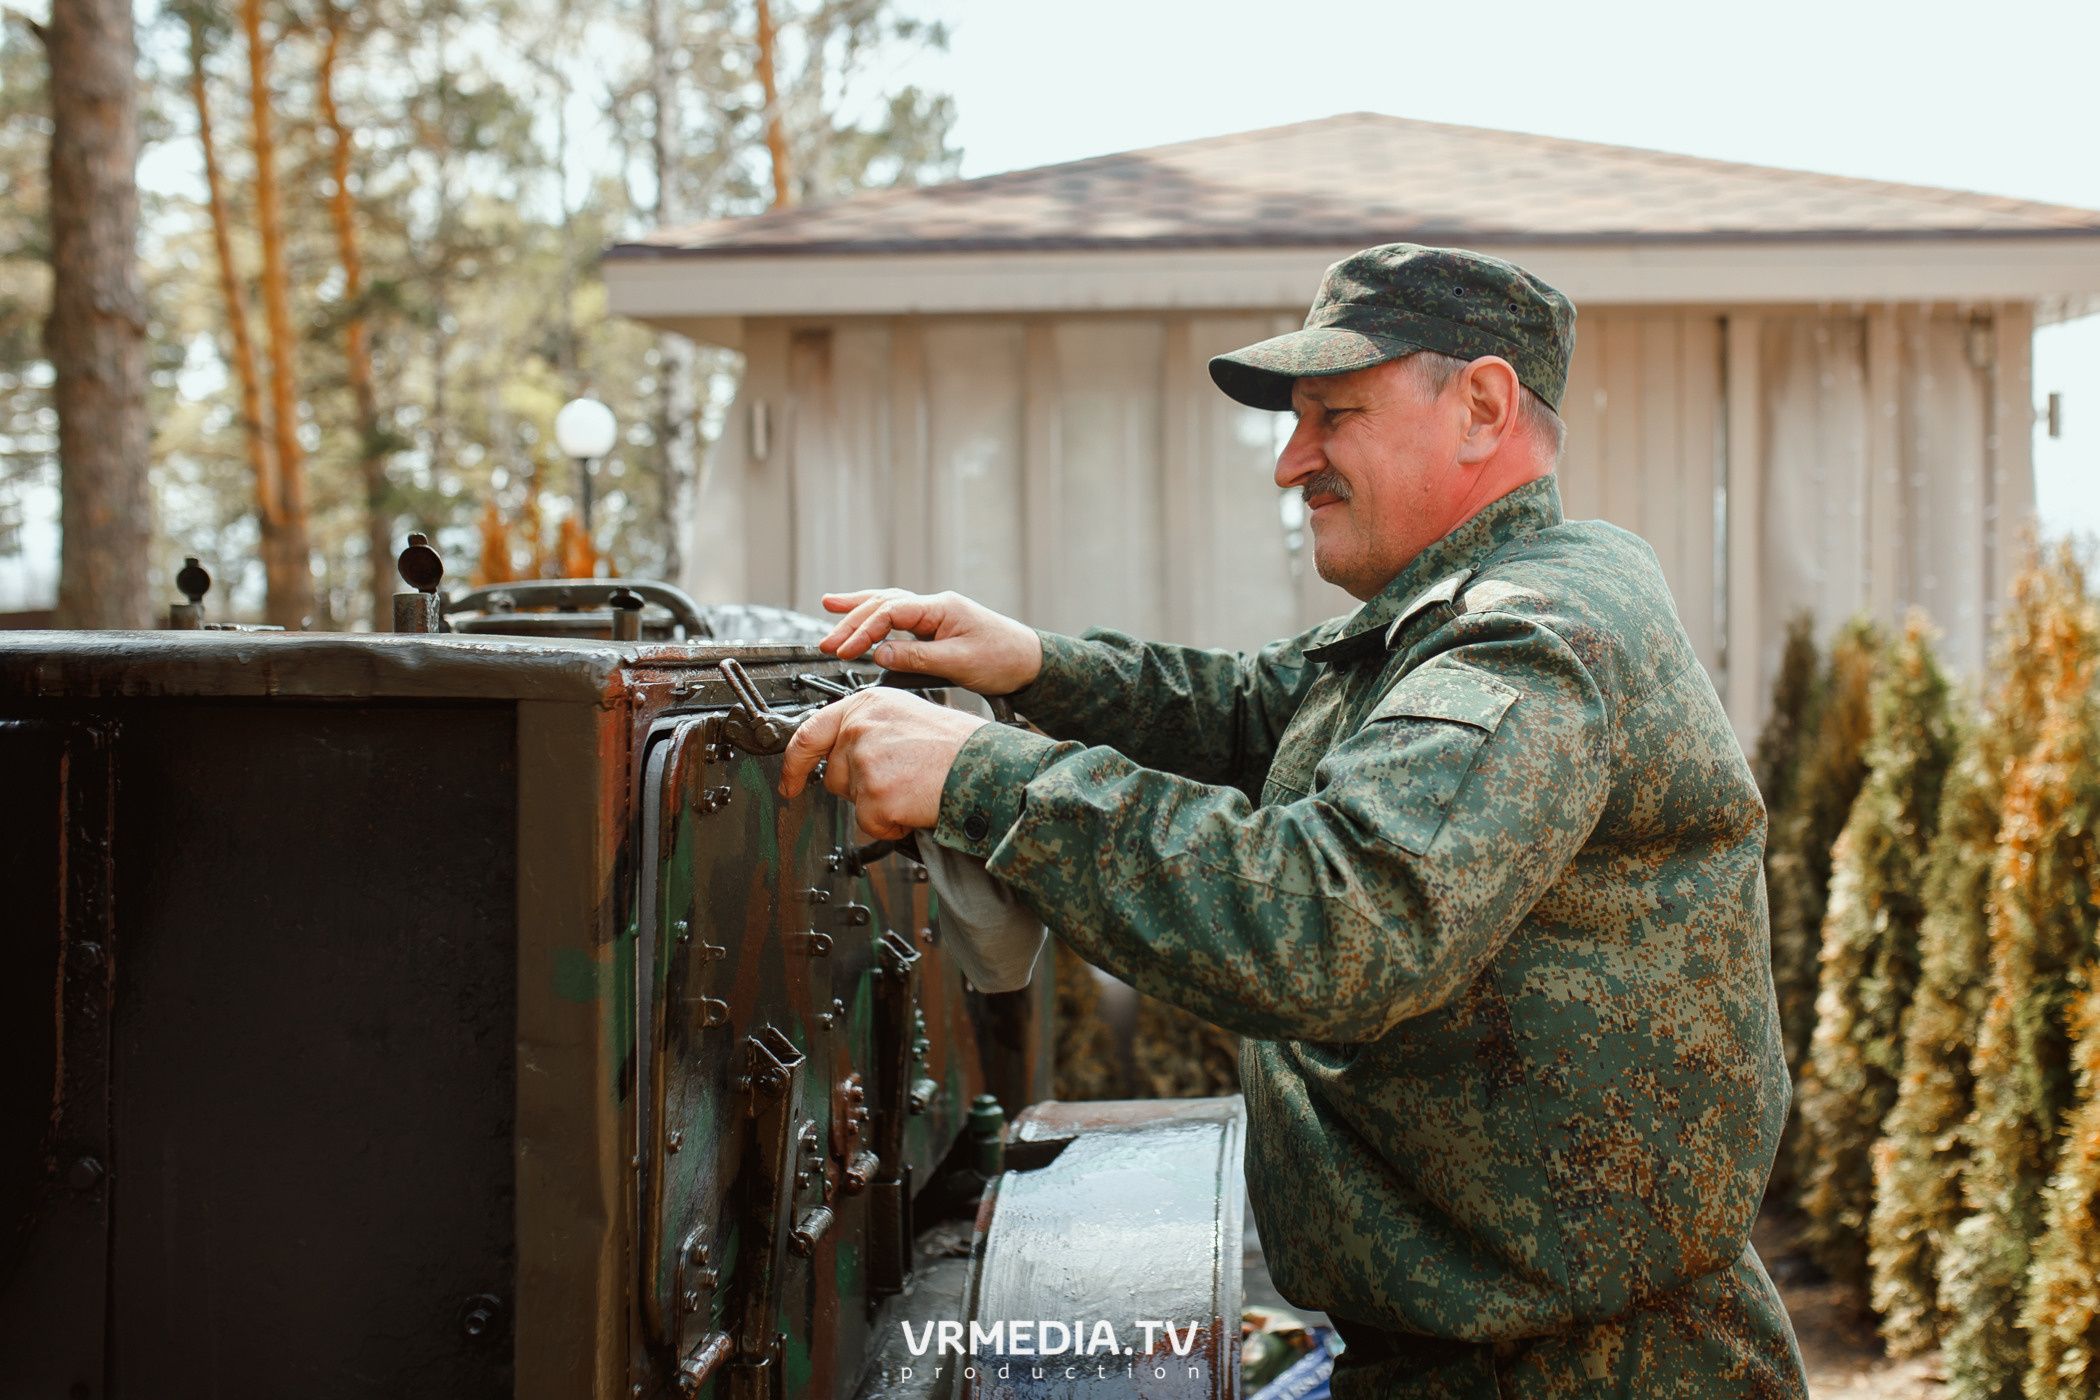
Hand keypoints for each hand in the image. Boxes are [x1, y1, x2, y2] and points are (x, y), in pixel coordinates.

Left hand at [779, 689, 988, 839]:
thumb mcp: (905, 716)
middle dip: (860, 786)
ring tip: (912, 787)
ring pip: (852, 801)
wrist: (986, 767)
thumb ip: (867, 728)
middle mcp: (860, 728)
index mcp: (866, 704)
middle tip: (899, 778)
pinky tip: (915, 804)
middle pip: (834, 774)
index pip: (809, 732)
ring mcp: (865, 761)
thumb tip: (840, 752)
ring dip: (878, 805)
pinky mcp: (875, 795)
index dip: (792, 763)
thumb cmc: (956, 745)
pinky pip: (870, 824)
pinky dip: (892, 825)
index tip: (788, 782)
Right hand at [818, 589, 1042, 694]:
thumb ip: (918, 658)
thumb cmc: (1004, 659)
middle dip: (852, 622)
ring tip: (828, 608)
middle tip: (827, 643)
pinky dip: (876, 616)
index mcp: (941, 607)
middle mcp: (935, 605)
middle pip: (884, 604)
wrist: (1031, 662)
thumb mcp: (960, 663)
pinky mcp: (934, 626)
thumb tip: (880, 653)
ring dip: (858, 610)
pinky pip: (898, 616)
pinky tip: (859, 614)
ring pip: (888, 604)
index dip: (864, 631)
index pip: (891, 611)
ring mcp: (934, 614)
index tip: (846, 651)